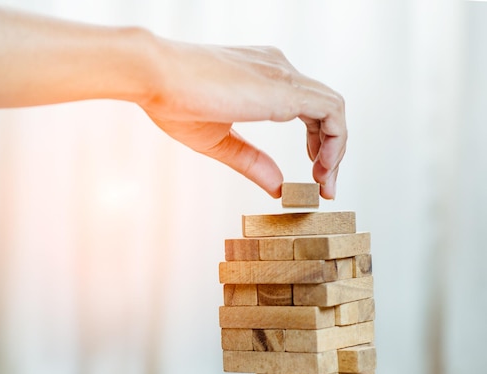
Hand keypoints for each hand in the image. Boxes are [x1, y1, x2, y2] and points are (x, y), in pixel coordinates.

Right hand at [141, 41, 346, 198]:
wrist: (155, 75)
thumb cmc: (174, 102)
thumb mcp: (219, 140)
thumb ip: (252, 160)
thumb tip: (279, 186)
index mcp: (261, 76)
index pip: (305, 107)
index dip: (315, 142)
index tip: (312, 172)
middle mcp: (277, 69)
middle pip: (324, 110)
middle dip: (329, 151)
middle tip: (324, 186)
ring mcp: (283, 74)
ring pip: (332, 109)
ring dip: (335, 149)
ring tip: (324, 183)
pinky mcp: (286, 87)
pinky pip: (331, 111)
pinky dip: (335, 141)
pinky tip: (321, 167)